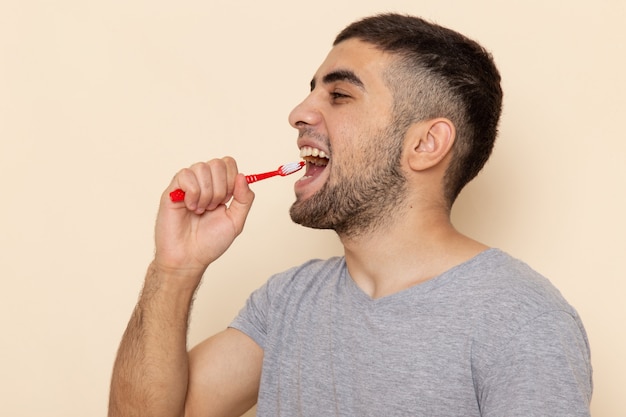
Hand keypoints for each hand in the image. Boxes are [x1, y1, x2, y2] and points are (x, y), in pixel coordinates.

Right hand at [153, 157, 254, 280]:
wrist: (189, 258)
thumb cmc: (210, 242)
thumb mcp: (236, 221)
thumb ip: (244, 199)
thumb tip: (242, 176)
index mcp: (219, 187)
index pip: (228, 163)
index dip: (232, 180)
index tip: (227, 201)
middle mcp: (203, 182)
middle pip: (217, 163)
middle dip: (220, 188)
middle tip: (213, 208)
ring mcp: (187, 184)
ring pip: (201, 167)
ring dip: (206, 193)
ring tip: (201, 210)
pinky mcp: (172, 190)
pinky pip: (186, 175)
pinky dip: (193, 194)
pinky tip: (190, 208)